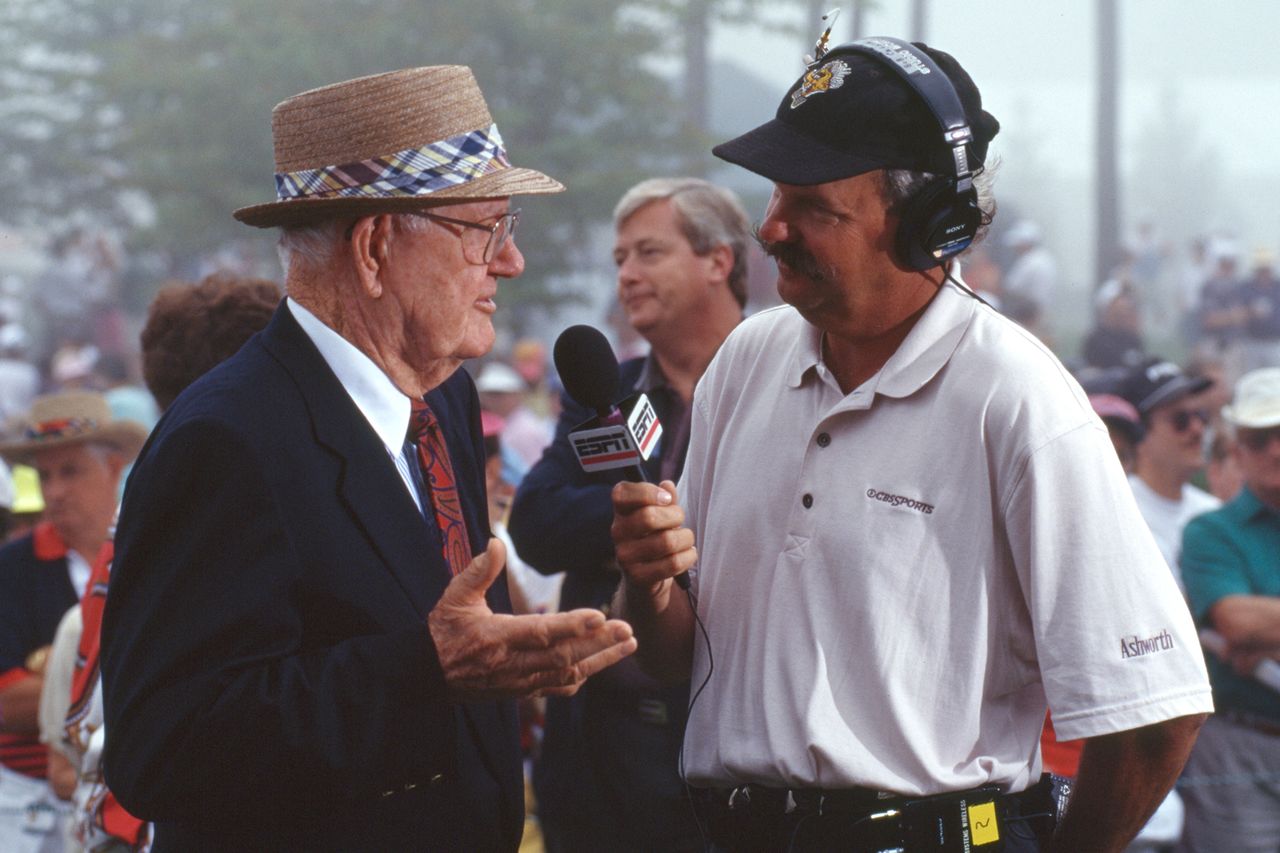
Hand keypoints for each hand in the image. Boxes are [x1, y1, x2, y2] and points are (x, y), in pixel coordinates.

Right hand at [428, 539, 636, 700]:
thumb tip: (497, 542)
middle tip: (627, 629)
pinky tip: (602, 664)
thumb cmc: (443, 630)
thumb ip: (478, 571)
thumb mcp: (454, 596)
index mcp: (497, 637)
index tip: (599, 615)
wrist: (426, 675)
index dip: (571, 625)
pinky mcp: (520, 692)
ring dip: (600, 660)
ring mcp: (519, 681)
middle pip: (563, 656)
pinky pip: (557, 688)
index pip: (540, 632)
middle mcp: (512, 663)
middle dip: (599, 644)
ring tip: (628, 644)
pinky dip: (581, 677)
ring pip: (567, 674)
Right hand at [610, 480, 696, 593]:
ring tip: (686, 540)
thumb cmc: (655, 538)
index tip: (666, 498)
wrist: (646, 578)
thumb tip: (667, 485)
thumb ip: (665, 499)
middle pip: (648, 517)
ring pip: (666, 541)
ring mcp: (625, 556)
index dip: (647, 492)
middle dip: (675, 515)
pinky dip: (688, 557)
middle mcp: (618, 532)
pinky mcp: (638, 577)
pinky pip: (673, 563)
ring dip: (686, 538)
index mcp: (621, 511)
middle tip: (680, 520)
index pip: (621, 493)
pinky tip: (688, 554)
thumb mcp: (660, 515)